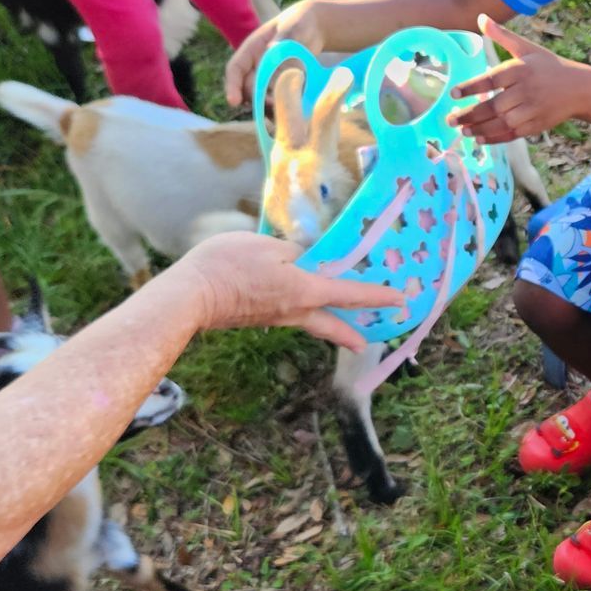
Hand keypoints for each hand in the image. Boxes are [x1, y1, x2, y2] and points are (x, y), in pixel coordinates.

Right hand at [167, 232, 402, 349]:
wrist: (190, 296)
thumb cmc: (228, 265)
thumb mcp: (266, 246)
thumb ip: (293, 251)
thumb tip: (306, 258)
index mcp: (305, 291)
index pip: (350, 294)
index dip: (377, 295)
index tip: (399, 299)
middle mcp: (295, 311)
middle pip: (331, 324)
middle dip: (350, 333)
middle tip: (365, 344)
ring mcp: (274, 318)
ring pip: (309, 323)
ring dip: (327, 326)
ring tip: (339, 329)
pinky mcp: (256, 318)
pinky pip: (287, 316)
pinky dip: (300, 315)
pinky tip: (294, 307)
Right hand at [225, 3, 329, 107]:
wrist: (314, 29)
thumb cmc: (299, 23)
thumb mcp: (293, 28)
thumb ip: (284, 39)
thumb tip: (271, 50)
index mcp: (252, 49)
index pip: (235, 69)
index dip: (232, 86)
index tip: (233, 101)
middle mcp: (257, 66)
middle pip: (249, 88)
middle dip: (257, 99)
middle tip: (274, 106)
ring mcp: (270, 77)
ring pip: (263, 97)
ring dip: (270, 107)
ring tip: (284, 113)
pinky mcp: (284, 85)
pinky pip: (279, 99)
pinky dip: (284, 107)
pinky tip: (295, 114)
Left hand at [449, 15, 590, 142]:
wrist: (580, 88)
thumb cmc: (549, 66)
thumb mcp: (527, 48)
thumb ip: (502, 36)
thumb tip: (481, 17)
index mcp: (521, 69)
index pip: (492, 80)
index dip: (471, 87)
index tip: (453, 93)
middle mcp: (526, 91)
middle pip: (494, 105)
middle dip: (470, 114)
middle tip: (449, 119)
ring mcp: (532, 110)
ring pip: (501, 123)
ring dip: (480, 129)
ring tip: (462, 130)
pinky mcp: (537, 125)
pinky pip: (512, 134)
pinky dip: (495, 138)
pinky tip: (480, 139)